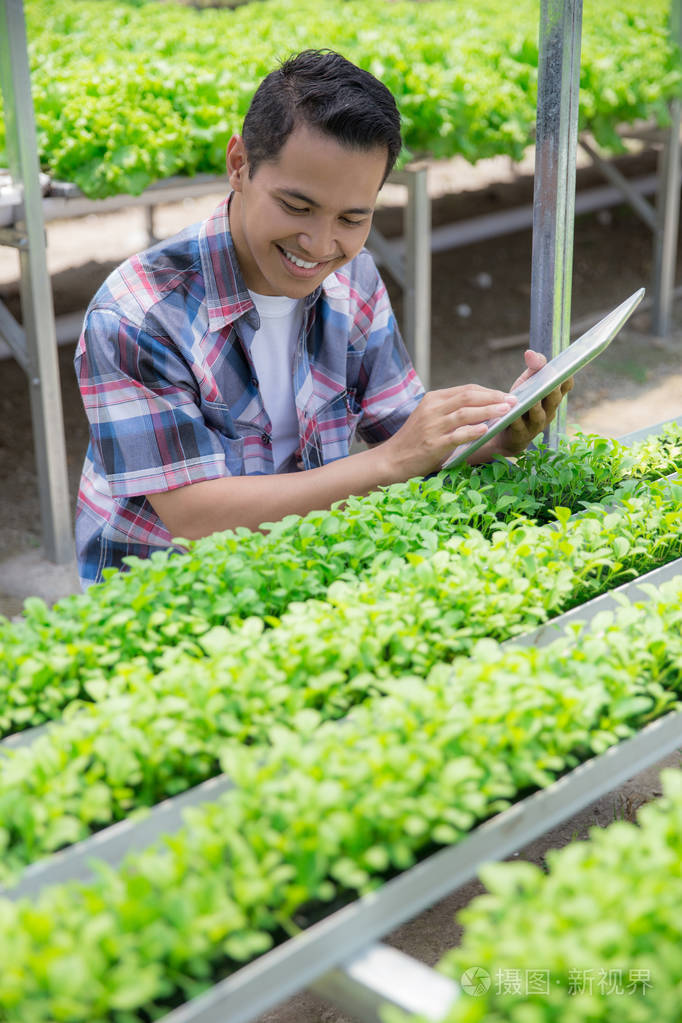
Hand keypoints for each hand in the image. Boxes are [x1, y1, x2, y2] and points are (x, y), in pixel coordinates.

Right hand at [383, 384, 518, 479]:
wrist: (391, 460)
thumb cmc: (414, 442)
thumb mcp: (430, 418)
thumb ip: (451, 412)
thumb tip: (483, 409)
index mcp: (433, 399)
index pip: (466, 390)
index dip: (489, 391)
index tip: (506, 395)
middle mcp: (432, 409)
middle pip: (468, 397)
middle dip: (494, 397)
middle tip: (513, 400)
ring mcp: (431, 426)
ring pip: (465, 413)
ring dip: (488, 411)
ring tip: (507, 411)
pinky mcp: (432, 444)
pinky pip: (456, 435)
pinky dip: (473, 431)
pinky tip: (487, 430)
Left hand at [474, 350, 573, 460]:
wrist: (504, 430)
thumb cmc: (520, 401)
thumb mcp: (527, 381)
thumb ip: (533, 367)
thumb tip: (530, 353)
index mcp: (553, 396)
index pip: (566, 385)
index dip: (566, 377)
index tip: (565, 368)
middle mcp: (549, 410)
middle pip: (554, 398)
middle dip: (552, 389)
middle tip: (550, 379)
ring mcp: (536, 424)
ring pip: (539, 414)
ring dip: (536, 406)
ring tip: (532, 399)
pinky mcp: (521, 434)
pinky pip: (520, 426)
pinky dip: (516, 419)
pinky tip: (511, 413)